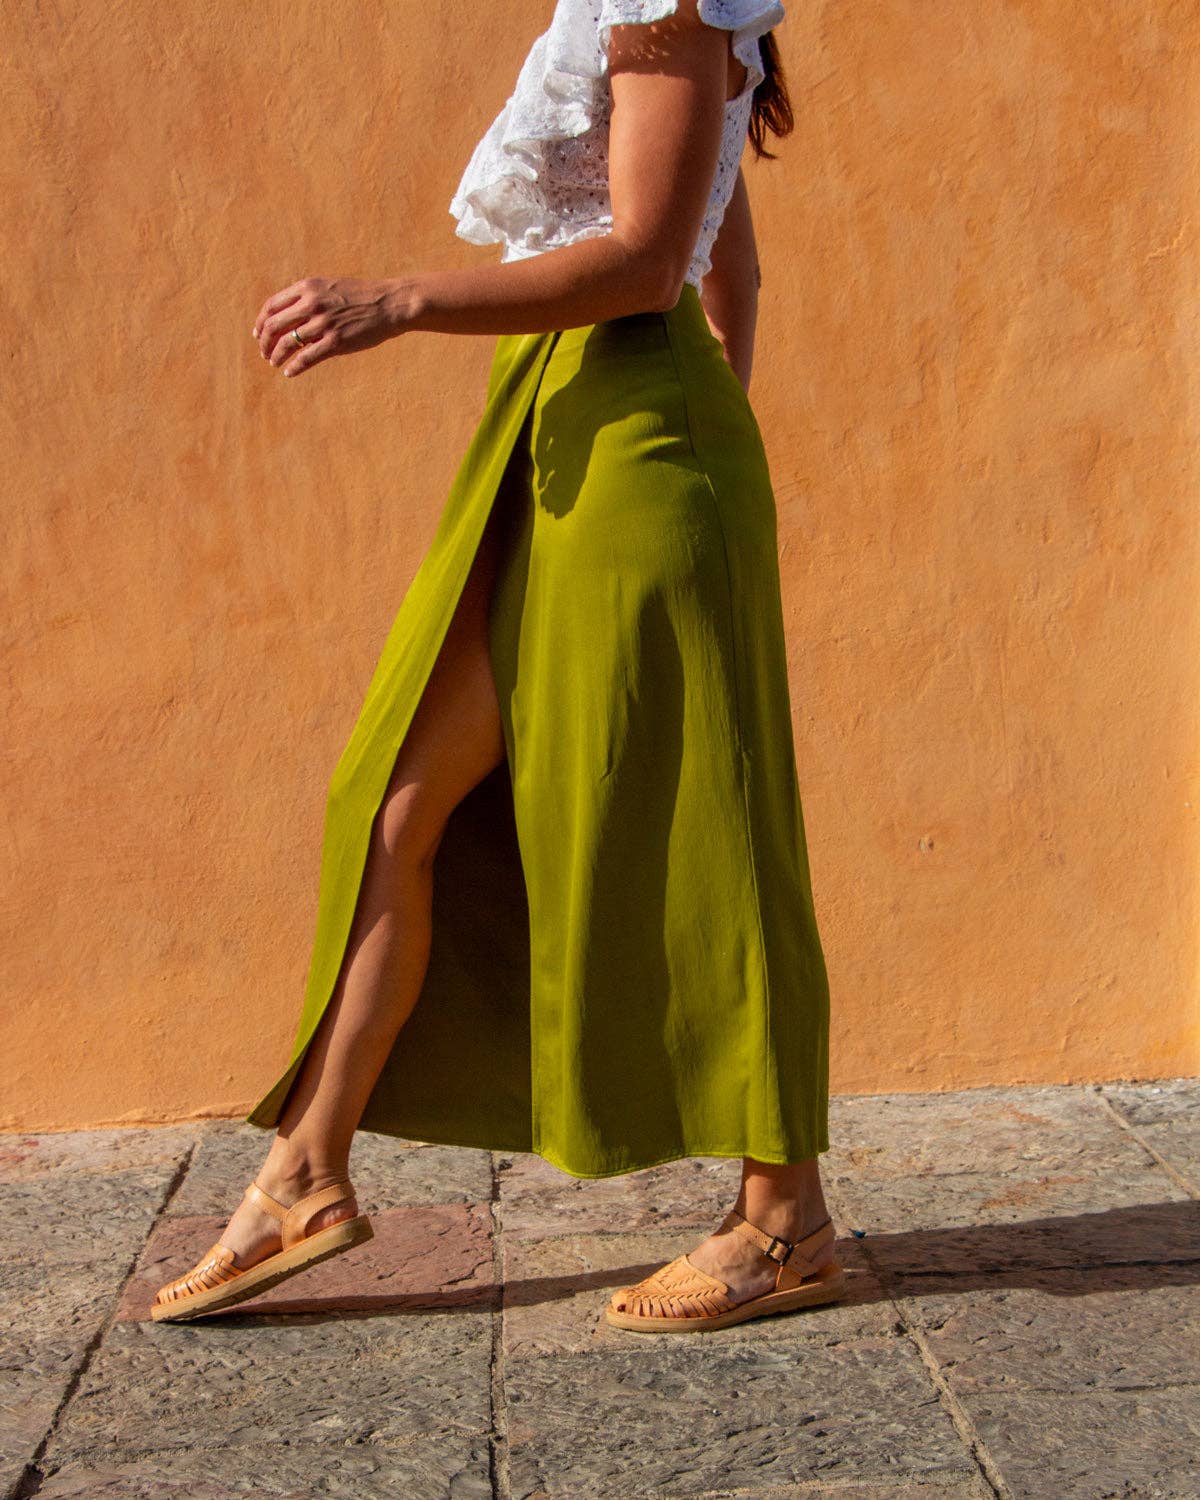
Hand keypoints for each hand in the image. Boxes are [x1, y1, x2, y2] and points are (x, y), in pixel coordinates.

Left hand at [252, 276, 403, 377]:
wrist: (389, 304)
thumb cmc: (360, 297)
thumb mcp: (329, 288)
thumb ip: (308, 298)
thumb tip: (288, 317)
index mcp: (308, 288)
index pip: (271, 306)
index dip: (261, 322)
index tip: (259, 334)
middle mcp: (312, 304)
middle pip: (274, 325)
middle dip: (265, 342)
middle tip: (265, 353)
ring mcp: (323, 324)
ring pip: (287, 343)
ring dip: (276, 356)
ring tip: (275, 363)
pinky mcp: (336, 342)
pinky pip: (306, 358)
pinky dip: (294, 367)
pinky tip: (289, 372)